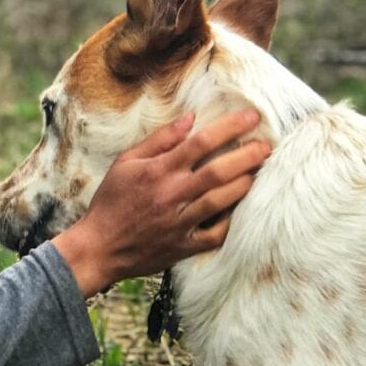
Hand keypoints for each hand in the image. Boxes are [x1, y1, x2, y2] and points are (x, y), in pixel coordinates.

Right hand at [52, 109, 269, 296]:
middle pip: (218, 171)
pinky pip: (215, 235)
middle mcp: (172, 194)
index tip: (251, 117)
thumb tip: (189, 119)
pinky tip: (241, 209)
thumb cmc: (110, 201)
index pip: (201, 142)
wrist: (99, 247)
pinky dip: (230, 222)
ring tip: (258, 172)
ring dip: (244, 184)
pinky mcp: (184, 246)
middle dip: (247, 155)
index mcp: (158, 171)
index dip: (230, 127)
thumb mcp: (125, 163)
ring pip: (221, 200)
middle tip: (266, 146)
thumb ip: (158, 140)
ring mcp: (180, 222)